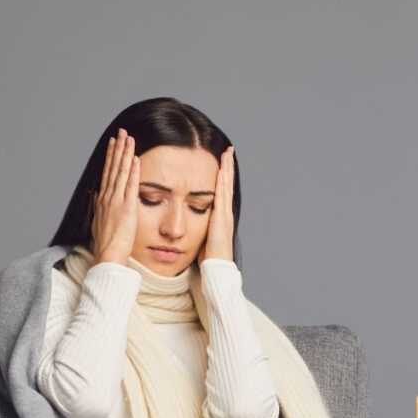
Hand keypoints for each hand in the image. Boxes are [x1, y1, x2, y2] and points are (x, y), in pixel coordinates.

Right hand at [91, 128, 139, 265]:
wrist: (108, 255)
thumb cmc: (107, 244)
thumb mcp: (100, 222)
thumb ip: (99, 207)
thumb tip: (97, 196)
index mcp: (101, 200)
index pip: (107, 173)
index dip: (110, 157)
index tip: (113, 143)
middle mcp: (107, 197)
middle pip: (113, 167)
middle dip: (117, 149)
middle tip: (121, 132)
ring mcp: (116, 201)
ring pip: (121, 172)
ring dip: (125, 154)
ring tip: (128, 138)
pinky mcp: (127, 207)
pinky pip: (130, 185)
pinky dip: (132, 170)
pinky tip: (135, 158)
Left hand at [197, 146, 234, 264]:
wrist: (217, 268)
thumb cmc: (208, 257)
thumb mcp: (202, 238)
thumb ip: (199, 228)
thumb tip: (189, 224)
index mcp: (220, 216)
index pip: (221, 191)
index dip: (222, 176)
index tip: (221, 162)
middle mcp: (225, 212)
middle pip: (226, 184)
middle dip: (227, 166)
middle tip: (228, 150)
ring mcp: (225, 213)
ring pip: (226, 185)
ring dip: (226, 168)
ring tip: (226, 153)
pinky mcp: (221, 216)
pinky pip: (222, 193)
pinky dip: (222, 180)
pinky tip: (221, 169)